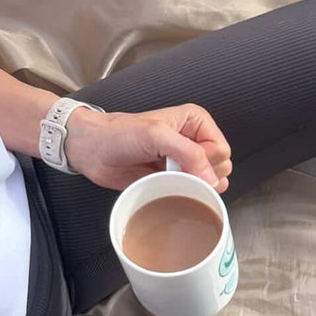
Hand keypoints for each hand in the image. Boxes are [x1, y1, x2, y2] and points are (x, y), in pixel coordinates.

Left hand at [61, 103, 232, 192]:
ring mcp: (183, 161)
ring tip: (168, 177)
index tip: (181, 162)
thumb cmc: (119, 134)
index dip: (206, 161)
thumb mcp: (156, 135)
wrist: (93, 150)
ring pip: (208, 182)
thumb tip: (212, 178)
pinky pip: (191, 192)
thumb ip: (188, 153)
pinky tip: (167, 188)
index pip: (221, 150)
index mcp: (195, 121)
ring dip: (192, 186)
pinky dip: (184, 194)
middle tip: (172, 169)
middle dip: (199, 175)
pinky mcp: (172, 178)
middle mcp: (193, 140)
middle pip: (220, 168)